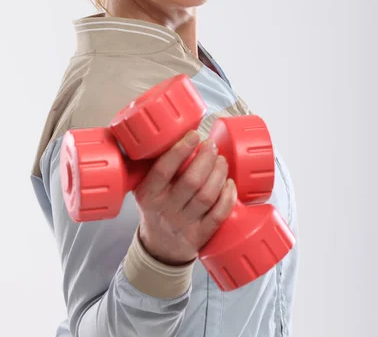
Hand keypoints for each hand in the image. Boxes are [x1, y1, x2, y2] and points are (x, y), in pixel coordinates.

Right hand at [135, 130, 236, 265]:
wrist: (159, 248)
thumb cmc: (156, 209)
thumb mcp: (146, 188)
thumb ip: (156, 165)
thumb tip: (175, 132)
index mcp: (148, 195)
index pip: (162, 170)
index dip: (180, 150)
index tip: (193, 135)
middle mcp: (165, 210)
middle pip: (191, 181)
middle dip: (206, 158)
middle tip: (211, 145)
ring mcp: (184, 225)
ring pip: (207, 196)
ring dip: (218, 173)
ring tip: (221, 160)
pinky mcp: (200, 236)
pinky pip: (218, 215)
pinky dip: (228, 197)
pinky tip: (230, 183)